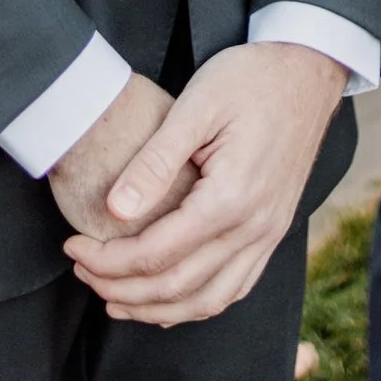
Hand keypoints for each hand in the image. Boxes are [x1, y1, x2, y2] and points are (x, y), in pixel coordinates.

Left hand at [63, 40, 345, 325]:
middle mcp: (254, 228)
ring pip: (208, 300)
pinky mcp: (273, 231)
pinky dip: (196, 304)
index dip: (108, 259)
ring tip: (114, 300)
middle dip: (121, 289)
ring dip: (156, 308)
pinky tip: (169, 300)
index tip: (73, 246)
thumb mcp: (196, 105)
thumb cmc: (250, 79)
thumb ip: (155, 161)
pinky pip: (235, 288)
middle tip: (82, 271)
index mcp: (231, 198)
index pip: (156, 253)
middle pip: (178, 286)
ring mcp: (268, 235)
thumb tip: (115, 210)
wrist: (307, 71)